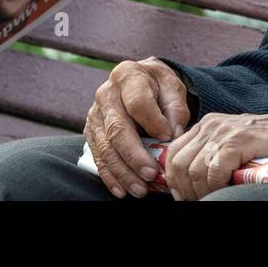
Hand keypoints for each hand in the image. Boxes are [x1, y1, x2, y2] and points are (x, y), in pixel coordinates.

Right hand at [84, 57, 192, 198]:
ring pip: (105, 147)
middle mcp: (106, 94)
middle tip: (152, 175)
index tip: (167, 137)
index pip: (137, 101)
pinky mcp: (91, 132)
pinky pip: (98, 156)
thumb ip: (175, 108)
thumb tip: (173, 134)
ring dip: (123, 172)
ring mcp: (95, 114)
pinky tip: (122, 190)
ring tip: (141, 190)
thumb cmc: (159, 87)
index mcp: (128, 76)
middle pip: (117, 128)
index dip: (152, 121)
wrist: (140, 83)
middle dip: (134, 155)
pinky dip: (110, 176)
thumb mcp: (173, 88)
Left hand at [163, 110, 267, 200]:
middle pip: (179, 163)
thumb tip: (191, 183)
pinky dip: (216, 185)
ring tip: (213, 198)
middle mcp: (210, 126)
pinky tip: (226, 188)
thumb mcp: (233, 146)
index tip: (182, 197)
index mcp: (206, 126)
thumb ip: (212, 155)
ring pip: (194, 168)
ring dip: (200, 191)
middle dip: (184, 189)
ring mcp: (223, 132)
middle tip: (198, 201)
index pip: (174, 152)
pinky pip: (215, 169)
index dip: (173, 179)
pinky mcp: (238, 141)